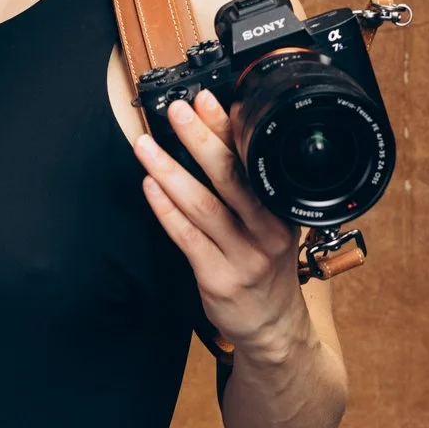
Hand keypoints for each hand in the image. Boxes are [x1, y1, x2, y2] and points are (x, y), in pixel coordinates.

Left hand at [133, 90, 306, 353]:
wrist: (275, 329)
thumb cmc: (268, 269)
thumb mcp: (274, 224)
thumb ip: (251, 186)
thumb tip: (218, 134)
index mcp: (283, 208)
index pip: (255, 159)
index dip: (229, 127)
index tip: (207, 98)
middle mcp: (268, 230)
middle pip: (231, 177)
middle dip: (201, 139)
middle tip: (177, 110)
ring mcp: (244, 256)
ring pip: (203, 206)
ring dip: (171, 171)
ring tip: (146, 145)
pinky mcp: (218, 278)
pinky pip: (187, 238)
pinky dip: (166, 210)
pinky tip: (149, 187)